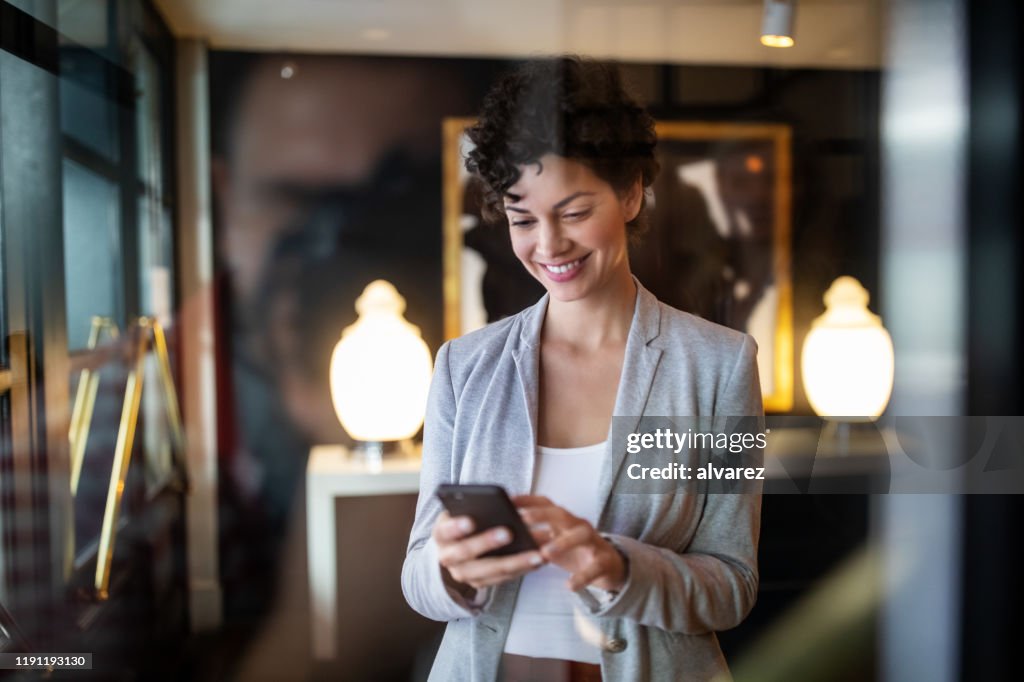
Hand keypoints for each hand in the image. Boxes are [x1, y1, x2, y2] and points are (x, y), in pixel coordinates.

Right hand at [431, 511, 545, 592]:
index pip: (445, 531)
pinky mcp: (480, 583)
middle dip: (487, 543)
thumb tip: (499, 500)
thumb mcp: (460, 510)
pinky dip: (522, 569)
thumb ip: (472, 506)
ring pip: (489, 571)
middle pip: (466, 553)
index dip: (456, 527)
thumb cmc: (462, 519)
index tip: (471, 521)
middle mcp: (447, 558)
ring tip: (536, 553)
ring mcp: (463, 573)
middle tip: (509, 533)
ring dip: (515, 562)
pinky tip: (539, 559)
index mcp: (440, 535)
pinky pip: (503, 578)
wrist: (454, 546)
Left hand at [514, 495, 626, 592]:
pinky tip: (570, 585)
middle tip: (524, 519)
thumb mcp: (554, 542)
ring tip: (545, 553)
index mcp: (564, 520)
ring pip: (581, 535)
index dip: (528, 500)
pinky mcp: (603, 561)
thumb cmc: (575, 551)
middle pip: (561, 514)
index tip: (510, 500)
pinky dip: (582, 577)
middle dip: (542, 515)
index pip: (546, 504)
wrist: (608, 566)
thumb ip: (536, 537)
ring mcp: (593, 542)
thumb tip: (507, 535)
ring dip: (563, 542)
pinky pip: (593, 567)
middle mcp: (578, 526)